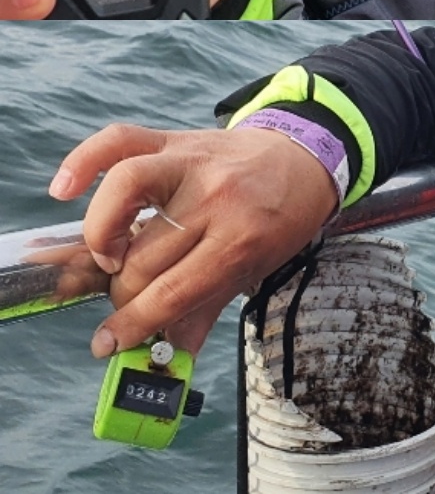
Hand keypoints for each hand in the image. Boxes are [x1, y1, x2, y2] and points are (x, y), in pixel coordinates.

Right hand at [49, 124, 337, 356]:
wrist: (306, 157)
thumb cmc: (280, 218)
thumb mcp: (256, 268)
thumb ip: (206, 310)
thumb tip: (168, 359)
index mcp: (241, 240)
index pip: (172, 291)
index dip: (132, 325)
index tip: (107, 344)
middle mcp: (215, 198)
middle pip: (143, 256)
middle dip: (124, 292)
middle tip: (127, 300)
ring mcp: (192, 163)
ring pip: (123, 192)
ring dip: (102, 234)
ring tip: (110, 255)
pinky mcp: (176, 139)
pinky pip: (120, 141)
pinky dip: (84, 162)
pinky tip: (64, 190)